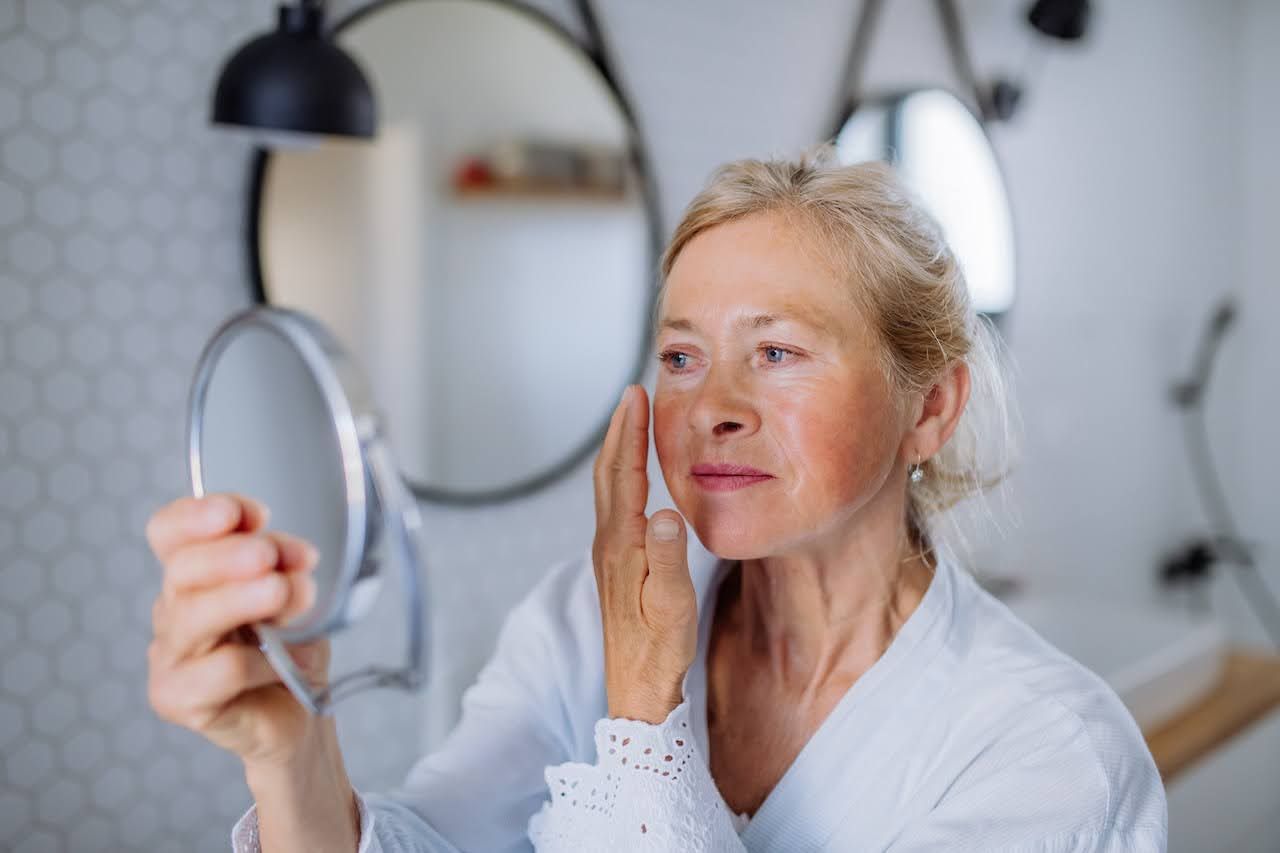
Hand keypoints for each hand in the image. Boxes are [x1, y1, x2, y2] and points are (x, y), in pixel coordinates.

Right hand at [145, 493, 331, 773]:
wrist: (298, 711)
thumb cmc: (288, 646)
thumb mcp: (293, 591)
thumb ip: (283, 566)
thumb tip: (290, 558)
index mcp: (194, 573)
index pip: (169, 531)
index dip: (199, 515)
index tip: (253, 514)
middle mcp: (174, 609)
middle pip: (181, 569)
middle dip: (230, 555)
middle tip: (270, 556)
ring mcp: (170, 655)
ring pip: (193, 617)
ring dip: (243, 599)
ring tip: (286, 594)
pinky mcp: (177, 698)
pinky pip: (220, 670)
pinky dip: (261, 661)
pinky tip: (285, 664)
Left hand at [592, 384, 697, 723]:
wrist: (638, 690)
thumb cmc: (660, 652)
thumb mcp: (673, 607)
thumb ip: (669, 559)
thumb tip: (666, 513)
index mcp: (623, 547)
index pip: (624, 476)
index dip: (629, 432)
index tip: (635, 395)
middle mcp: (609, 544)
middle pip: (608, 474)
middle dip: (619, 431)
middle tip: (631, 395)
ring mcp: (609, 555)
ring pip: (608, 490)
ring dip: (618, 451)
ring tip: (632, 423)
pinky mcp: (616, 566)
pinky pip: (615, 507)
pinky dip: (623, 478)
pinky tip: (634, 479)